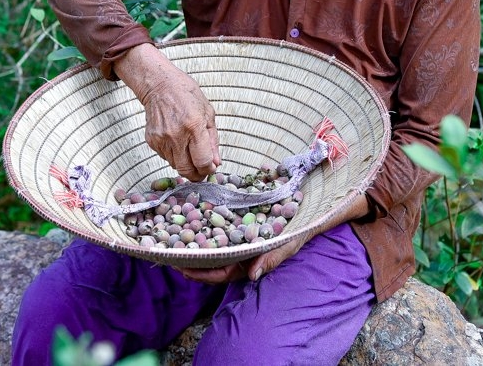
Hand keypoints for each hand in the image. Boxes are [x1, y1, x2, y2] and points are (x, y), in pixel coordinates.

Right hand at [114, 45, 220, 180]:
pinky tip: (177, 141)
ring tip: (189, 149)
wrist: (159, 85)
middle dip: (197, 174)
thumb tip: (216, 162)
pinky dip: (174, 155)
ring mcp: (161, 139)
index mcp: (194, 126)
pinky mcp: (152, 141)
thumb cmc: (186, 95)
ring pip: (175, 166)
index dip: (208, 169)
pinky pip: (165, 157)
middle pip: (187, 170)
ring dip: (185, 164)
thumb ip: (213, 141)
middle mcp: (176, 135)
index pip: (202, 161)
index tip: (211, 168)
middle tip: (202, 169)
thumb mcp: (208, 113)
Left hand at [176, 195, 371, 284]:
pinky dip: (203, 220)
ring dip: (192, 239)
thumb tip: (252, 276)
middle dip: (189, 258)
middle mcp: (242, 252)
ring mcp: (239, 236)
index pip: (222, 274)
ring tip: (170, 232)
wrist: (316, 206)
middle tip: (165, 250)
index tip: (181, 268)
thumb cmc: (303, 227)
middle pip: (210, 260)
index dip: (201, 273)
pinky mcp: (239, 220)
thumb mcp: (290, 242)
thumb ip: (272, 257)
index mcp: (251, 262)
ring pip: (211, 243)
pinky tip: (188, 209)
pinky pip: (217, 223)